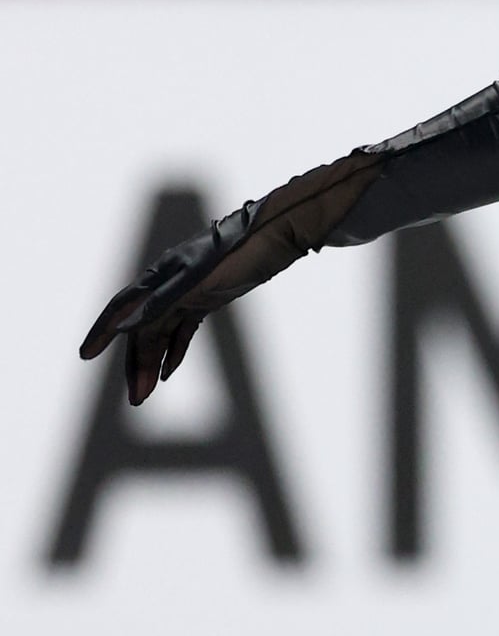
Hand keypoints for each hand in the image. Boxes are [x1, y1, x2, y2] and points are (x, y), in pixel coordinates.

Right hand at [78, 192, 303, 405]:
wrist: (274, 237)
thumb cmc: (236, 253)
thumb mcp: (197, 280)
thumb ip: (160, 303)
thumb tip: (123, 327)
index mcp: (159, 276)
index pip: (122, 307)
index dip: (101, 331)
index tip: (85, 355)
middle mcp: (167, 285)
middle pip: (142, 329)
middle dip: (136, 364)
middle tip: (136, 398)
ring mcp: (186, 293)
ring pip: (161, 333)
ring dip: (153, 362)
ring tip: (146, 394)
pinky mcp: (205, 300)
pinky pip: (182, 329)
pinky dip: (174, 349)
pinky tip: (169, 371)